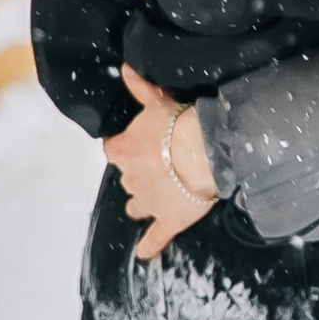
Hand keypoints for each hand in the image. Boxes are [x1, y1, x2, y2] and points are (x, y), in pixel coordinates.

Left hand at [105, 65, 220, 260]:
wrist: (203, 153)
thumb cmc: (178, 124)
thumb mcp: (157, 101)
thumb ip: (139, 87)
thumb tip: (124, 66)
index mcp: (121, 151)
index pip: (114, 150)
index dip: (125, 147)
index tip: (136, 144)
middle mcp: (129, 179)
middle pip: (127, 179)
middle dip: (139, 175)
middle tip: (158, 166)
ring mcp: (147, 203)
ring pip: (136, 206)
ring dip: (142, 203)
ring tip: (155, 199)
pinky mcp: (167, 221)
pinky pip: (154, 238)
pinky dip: (148, 246)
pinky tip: (143, 253)